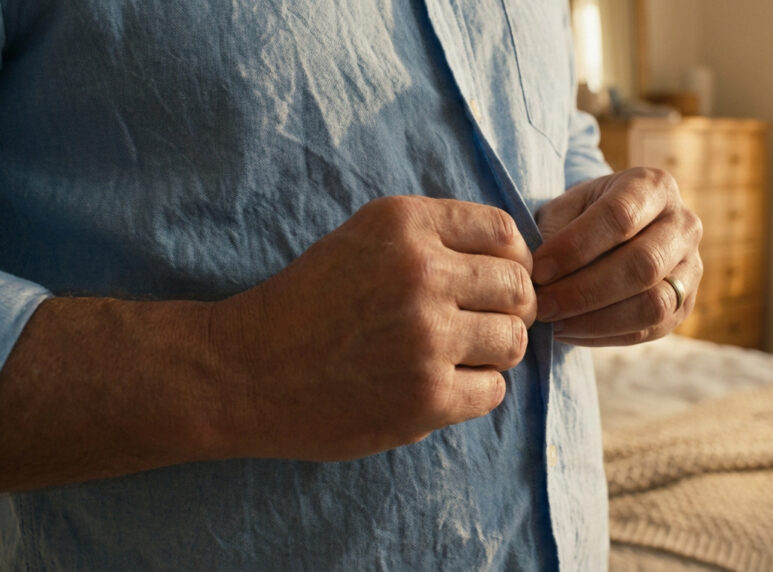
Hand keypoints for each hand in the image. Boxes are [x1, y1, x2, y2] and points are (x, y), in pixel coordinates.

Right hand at [210, 196, 536, 460]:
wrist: (243, 370)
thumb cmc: (309, 304)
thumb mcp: (364, 239)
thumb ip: (434, 240)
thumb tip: (518, 260)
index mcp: (404, 223)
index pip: (503, 231)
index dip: (512, 260)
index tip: (498, 282)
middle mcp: (420, 272)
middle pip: (519, 287)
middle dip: (511, 308)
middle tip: (484, 325)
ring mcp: (425, 337)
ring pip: (514, 340)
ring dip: (495, 352)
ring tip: (459, 356)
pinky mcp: (425, 397)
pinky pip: (493, 390)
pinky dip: (476, 391)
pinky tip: (441, 386)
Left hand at [531, 167, 701, 345]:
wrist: (612, 234)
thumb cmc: (581, 218)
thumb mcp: (564, 209)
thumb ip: (553, 234)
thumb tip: (535, 274)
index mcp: (653, 186)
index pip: (619, 216)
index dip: (575, 247)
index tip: (538, 270)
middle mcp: (684, 224)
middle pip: (644, 264)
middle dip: (585, 291)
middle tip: (542, 306)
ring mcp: (691, 267)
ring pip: (654, 304)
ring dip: (597, 320)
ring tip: (554, 323)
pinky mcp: (685, 305)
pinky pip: (650, 329)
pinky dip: (605, 335)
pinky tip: (570, 331)